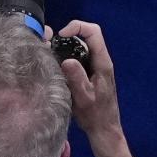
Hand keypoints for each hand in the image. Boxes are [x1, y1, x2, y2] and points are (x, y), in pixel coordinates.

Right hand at [57, 20, 122, 144]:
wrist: (104, 130)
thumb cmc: (95, 115)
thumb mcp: (83, 98)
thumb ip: (76, 78)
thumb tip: (66, 60)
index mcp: (102, 62)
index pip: (93, 32)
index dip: (77, 27)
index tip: (61, 36)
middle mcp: (100, 61)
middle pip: (86, 37)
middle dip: (68, 37)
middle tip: (52, 48)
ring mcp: (96, 67)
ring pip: (81, 47)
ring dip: (66, 48)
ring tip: (52, 58)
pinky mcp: (91, 73)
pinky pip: (79, 57)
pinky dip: (67, 57)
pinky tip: (58, 69)